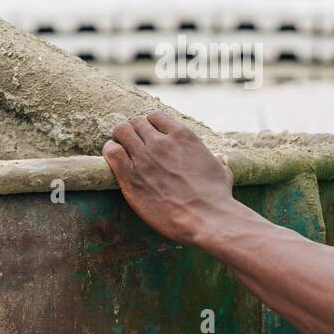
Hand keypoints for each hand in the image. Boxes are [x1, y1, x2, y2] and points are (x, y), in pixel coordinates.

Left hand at [102, 110, 235, 246]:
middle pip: (135, 122)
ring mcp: (145, 157)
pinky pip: (112, 151)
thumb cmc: (217, 197)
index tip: (149, 138)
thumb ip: (218, 161)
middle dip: (133, 132)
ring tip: (122, 152)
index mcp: (183, 136)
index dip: (150, 126)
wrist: (207, 218)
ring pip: (121, 131)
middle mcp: (162, 142)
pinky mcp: (131, 176)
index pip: (155, 116)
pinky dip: (111, 152)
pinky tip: (116, 162)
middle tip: (133, 147)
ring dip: (120, 139)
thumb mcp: (222, 172)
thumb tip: (222, 157)